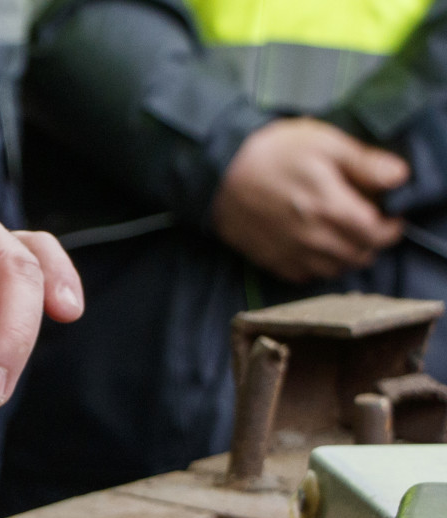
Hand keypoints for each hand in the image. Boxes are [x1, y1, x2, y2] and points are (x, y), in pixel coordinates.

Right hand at [213, 117, 408, 283]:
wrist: (216, 173)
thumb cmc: (272, 152)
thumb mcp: (323, 142)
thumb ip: (364, 162)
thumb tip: (400, 177)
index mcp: (330, 207)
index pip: (376, 233)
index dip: (390, 228)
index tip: (390, 217)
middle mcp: (313, 237)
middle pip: (357, 255)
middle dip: (370, 243)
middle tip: (367, 226)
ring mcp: (290, 252)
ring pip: (333, 270)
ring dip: (345, 257)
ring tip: (343, 238)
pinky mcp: (270, 260)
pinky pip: (304, 276)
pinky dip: (317, 267)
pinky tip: (315, 248)